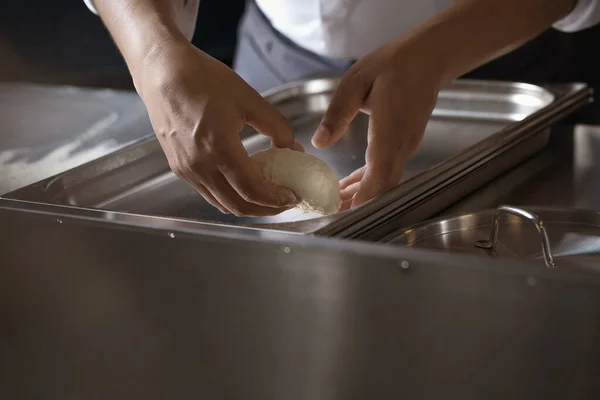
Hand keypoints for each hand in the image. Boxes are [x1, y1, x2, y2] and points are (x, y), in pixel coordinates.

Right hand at [137, 40, 299, 215]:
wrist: (163, 71)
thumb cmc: (204, 80)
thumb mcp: (248, 99)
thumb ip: (275, 126)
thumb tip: (293, 149)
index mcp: (218, 147)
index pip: (252, 189)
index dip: (276, 198)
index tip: (293, 196)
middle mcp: (199, 165)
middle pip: (238, 205)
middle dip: (266, 209)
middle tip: (285, 201)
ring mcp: (186, 170)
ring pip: (222, 204)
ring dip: (248, 205)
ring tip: (268, 195)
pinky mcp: (179, 168)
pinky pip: (209, 193)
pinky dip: (230, 196)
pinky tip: (243, 183)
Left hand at [311, 38, 442, 209]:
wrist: (428, 57)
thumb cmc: (392, 65)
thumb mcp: (356, 81)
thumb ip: (338, 113)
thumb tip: (319, 142)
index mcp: (390, 131)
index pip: (379, 176)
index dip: (363, 198)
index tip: (344, 213)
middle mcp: (401, 145)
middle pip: (382, 186)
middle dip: (357, 203)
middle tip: (330, 213)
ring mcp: (406, 146)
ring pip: (385, 181)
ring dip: (361, 193)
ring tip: (335, 201)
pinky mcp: (405, 144)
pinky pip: (387, 170)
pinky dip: (368, 180)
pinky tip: (350, 183)